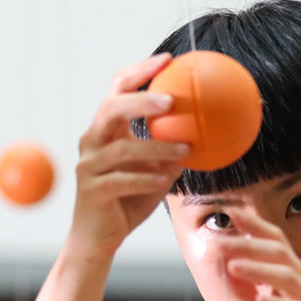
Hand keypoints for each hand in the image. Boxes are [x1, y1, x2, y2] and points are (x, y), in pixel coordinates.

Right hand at [67, 55, 192, 256]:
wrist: (97, 240)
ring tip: (185, 149)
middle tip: (171, 100)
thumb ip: (173, 152)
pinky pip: (121, 180)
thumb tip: (211, 135)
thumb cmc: (127, 203)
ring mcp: (89, 166)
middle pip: (111, 109)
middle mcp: (92, 143)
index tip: (168, 60)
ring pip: (122, 149)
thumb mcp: (155, 173)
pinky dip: (145, 179)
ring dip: (156, 148)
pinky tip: (166, 179)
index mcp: (105, 131)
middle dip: (141, 101)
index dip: (140, 72)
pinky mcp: (92, 191)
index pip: (117, 90)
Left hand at [209, 213, 300, 300]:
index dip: (254, 226)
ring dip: (260, 271)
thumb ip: (242, 294)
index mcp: (293, 279)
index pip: (275, 243)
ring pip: (289, 279)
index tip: (229, 212)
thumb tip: (221, 265)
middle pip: (279, 254)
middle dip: (248, 245)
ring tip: (233, 267)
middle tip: (219, 241)